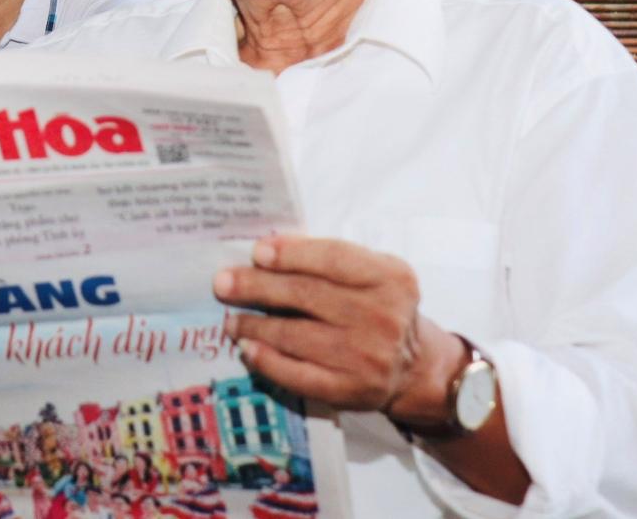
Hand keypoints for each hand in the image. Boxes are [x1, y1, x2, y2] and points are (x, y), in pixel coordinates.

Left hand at [213, 234, 465, 419]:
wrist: (413, 367)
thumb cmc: (379, 306)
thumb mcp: (371, 272)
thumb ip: (327, 257)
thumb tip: (269, 246)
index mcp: (390, 278)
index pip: (333, 258)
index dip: (291, 254)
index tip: (256, 252)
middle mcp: (383, 317)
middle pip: (307, 294)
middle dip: (258, 286)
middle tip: (223, 283)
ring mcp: (368, 357)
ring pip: (297, 335)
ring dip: (255, 325)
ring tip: (230, 319)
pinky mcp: (351, 390)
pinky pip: (299, 374)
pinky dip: (268, 361)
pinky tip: (248, 349)